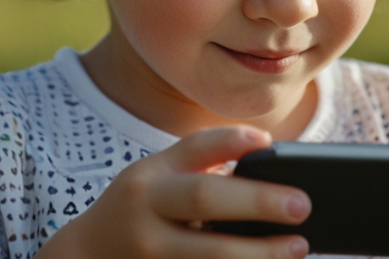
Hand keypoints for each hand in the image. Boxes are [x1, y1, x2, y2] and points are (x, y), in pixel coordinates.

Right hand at [37, 126, 311, 258]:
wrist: (86, 256)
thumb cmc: (139, 209)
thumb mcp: (158, 176)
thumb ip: (203, 164)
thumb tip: (269, 154)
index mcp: (152, 176)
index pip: (194, 148)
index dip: (231, 140)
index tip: (267, 142)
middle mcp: (147, 210)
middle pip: (204, 197)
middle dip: (257, 201)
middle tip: (302, 206)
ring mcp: (151, 252)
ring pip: (209, 254)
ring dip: (258, 253)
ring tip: (298, 248)